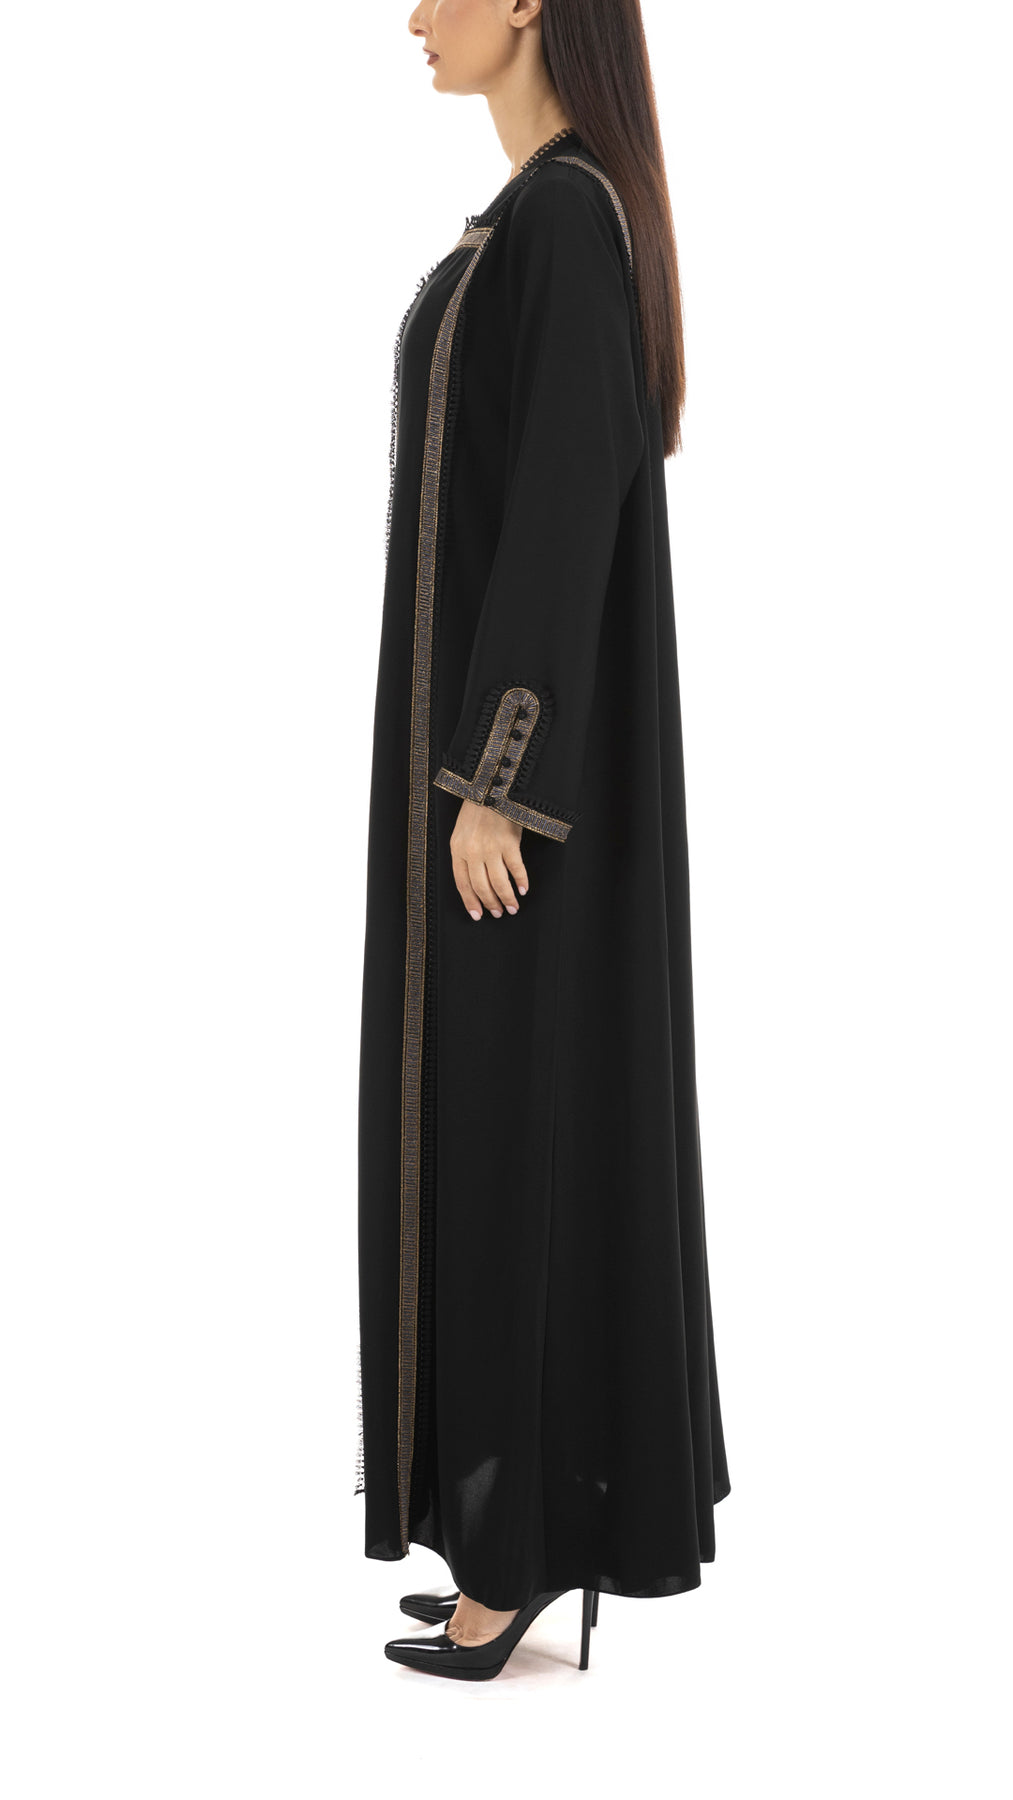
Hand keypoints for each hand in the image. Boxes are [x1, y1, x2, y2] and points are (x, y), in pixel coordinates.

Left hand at [450, 798, 528, 919]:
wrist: (490, 786)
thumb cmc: (476, 808)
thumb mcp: (461, 831)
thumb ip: (464, 853)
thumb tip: (475, 879)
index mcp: (457, 849)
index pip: (462, 883)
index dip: (470, 902)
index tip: (477, 915)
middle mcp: (472, 851)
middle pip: (481, 886)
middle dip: (490, 903)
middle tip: (498, 913)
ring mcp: (491, 848)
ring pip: (499, 882)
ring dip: (506, 898)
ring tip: (512, 908)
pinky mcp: (509, 842)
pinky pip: (516, 869)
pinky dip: (521, 881)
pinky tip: (524, 890)